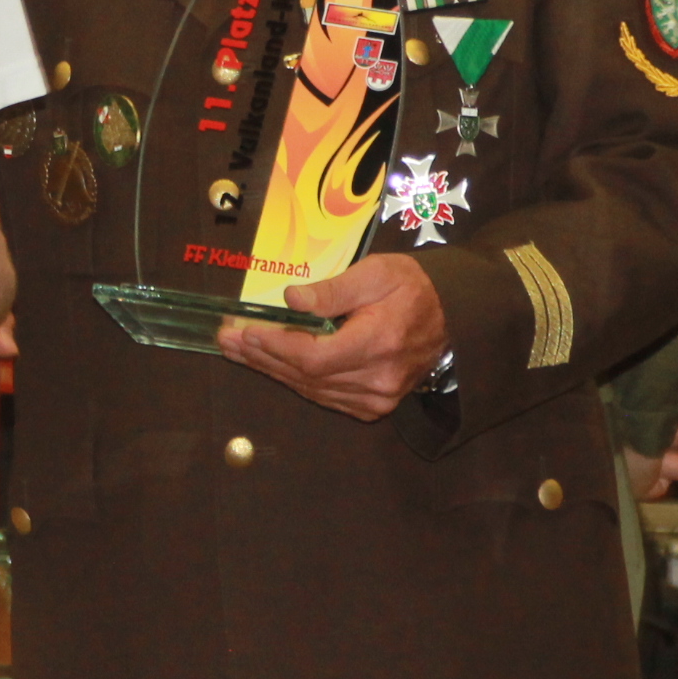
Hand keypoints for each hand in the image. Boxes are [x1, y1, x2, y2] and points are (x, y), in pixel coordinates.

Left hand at [220, 253, 446, 420]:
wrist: (452, 316)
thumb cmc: (412, 287)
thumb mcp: (376, 273)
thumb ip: (333, 289)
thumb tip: (291, 299)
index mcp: (379, 343)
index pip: (314, 357)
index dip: (275, 347)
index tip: (244, 333)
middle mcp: (378, 380)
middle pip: (306, 377)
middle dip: (262, 357)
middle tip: (226, 341)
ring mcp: (377, 398)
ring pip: (311, 389)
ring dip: (272, 370)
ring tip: (238, 351)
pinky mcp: (374, 405)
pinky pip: (324, 396)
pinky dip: (295, 380)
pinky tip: (270, 365)